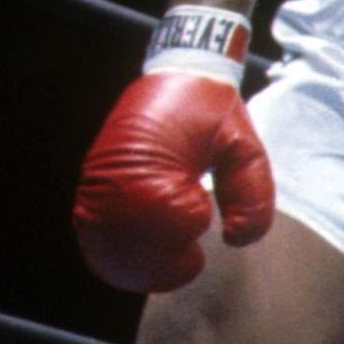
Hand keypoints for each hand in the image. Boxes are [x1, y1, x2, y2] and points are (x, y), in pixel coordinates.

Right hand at [75, 69, 274, 292]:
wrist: (177, 77)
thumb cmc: (213, 113)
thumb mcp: (246, 148)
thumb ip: (252, 194)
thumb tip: (234, 240)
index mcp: (156, 162)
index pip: (169, 222)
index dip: (189, 229)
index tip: (202, 220)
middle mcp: (117, 174)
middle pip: (132, 245)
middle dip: (163, 264)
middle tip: (191, 260)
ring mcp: (99, 181)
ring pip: (106, 247)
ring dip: (138, 266)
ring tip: (170, 263)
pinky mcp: (92, 186)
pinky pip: (91, 235)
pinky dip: (113, 258)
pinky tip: (140, 264)